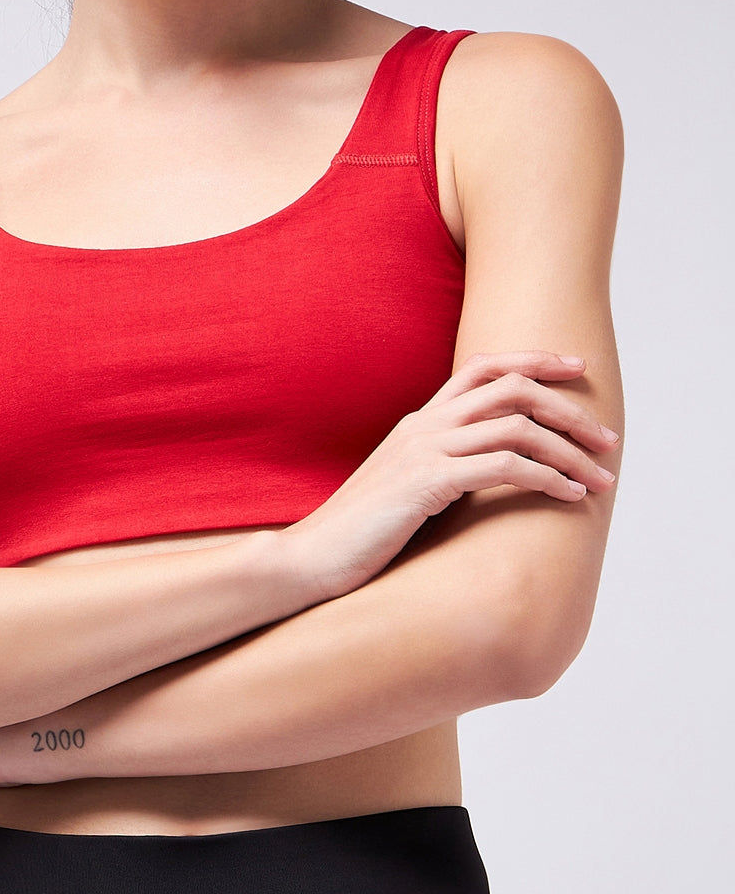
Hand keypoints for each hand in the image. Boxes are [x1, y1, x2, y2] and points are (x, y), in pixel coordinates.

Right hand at [280, 351, 618, 601]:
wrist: (310, 556)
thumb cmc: (360, 534)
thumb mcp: (405, 490)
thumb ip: (440, 472)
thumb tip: (485, 479)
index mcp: (419, 422)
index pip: (483, 368)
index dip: (533, 360)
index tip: (576, 368)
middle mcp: (424, 425)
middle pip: (510, 387)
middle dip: (568, 407)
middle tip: (607, 436)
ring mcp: (424, 450)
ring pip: (516, 426)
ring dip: (569, 450)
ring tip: (602, 478)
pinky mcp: (426, 482)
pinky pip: (503, 466)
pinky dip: (546, 477)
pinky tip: (569, 496)